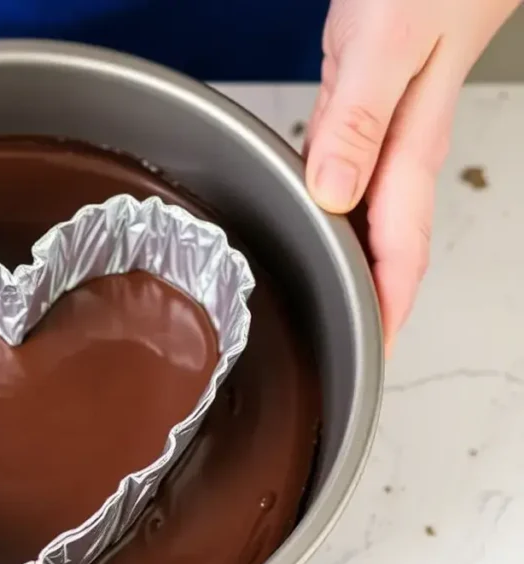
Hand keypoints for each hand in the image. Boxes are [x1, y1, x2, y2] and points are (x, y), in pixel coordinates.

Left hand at [304, 0, 517, 354]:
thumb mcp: (384, 44)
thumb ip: (359, 121)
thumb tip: (334, 196)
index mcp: (408, 145)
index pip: (400, 248)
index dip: (387, 306)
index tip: (371, 355)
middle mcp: (400, 146)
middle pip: (389, 242)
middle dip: (373, 298)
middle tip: (347, 348)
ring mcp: (387, 127)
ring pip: (371, 214)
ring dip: (355, 259)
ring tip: (333, 302)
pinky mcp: (368, 105)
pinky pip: (351, 174)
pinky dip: (337, 209)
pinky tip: (319, 217)